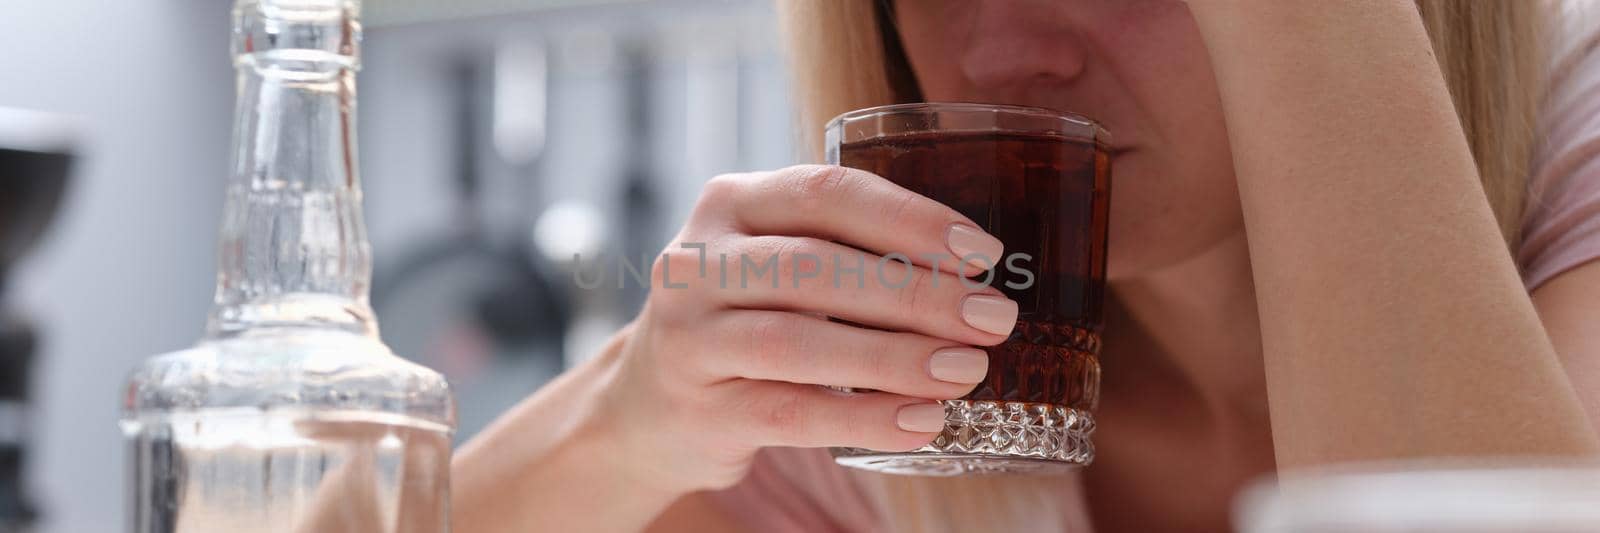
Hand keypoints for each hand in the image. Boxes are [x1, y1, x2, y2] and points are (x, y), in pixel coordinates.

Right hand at [591, 164, 1018, 492]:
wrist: (645, 408)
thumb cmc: (743, 321)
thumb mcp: (776, 263)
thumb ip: (849, 253)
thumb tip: (974, 278)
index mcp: (730, 203)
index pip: (825, 193)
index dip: (908, 219)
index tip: (983, 251)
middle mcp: (697, 261)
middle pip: (816, 265)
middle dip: (916, 292)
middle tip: (992, 318)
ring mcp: (689, 337)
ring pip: (799, 341)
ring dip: (894, 357)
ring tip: (966, 371)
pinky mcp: (698, 409)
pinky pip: (789, 413)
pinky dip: (863, 419)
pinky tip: (922, 422)